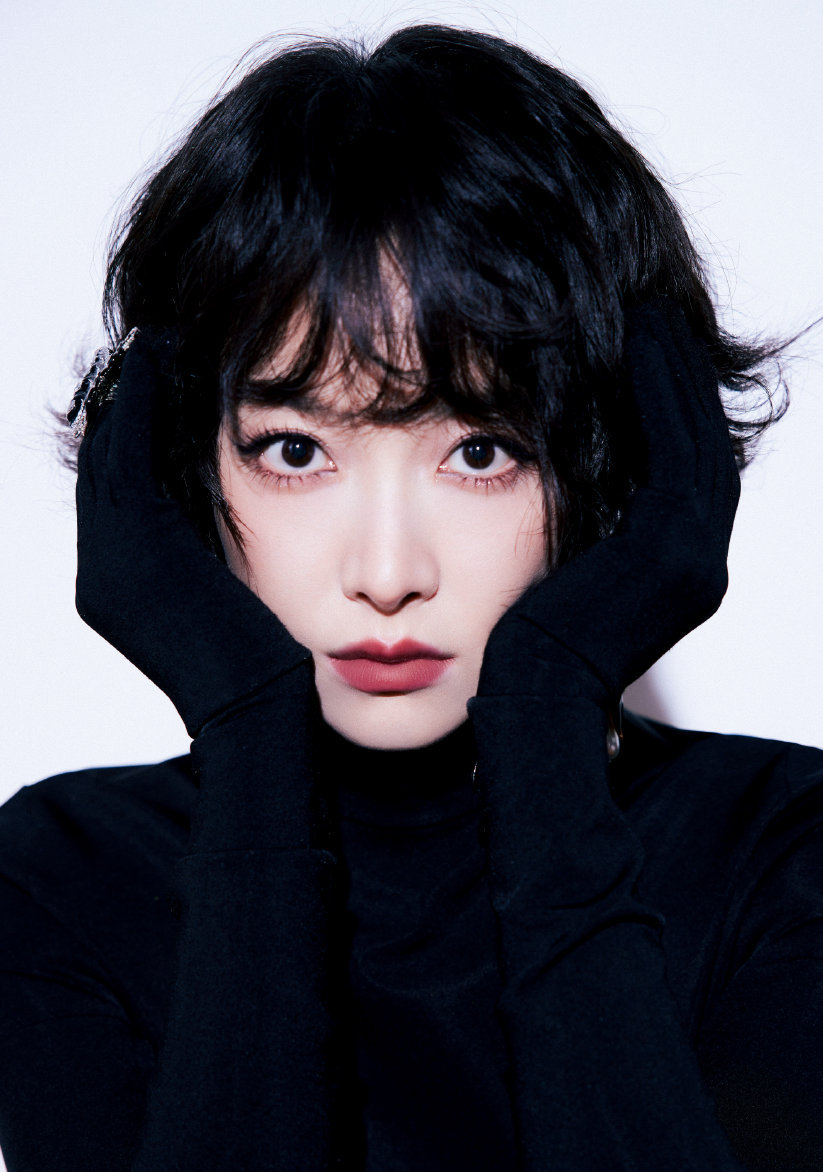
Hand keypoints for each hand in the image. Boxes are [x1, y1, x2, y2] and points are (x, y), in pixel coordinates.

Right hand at [74, 328, 312, 737]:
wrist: (259, 713)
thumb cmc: (264, 669)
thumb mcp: (227, 602)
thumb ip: (208, 556)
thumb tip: (227, 512)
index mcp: (119, 588)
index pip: (119, 492)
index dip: (133, 436)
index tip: (158, 389)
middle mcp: (99, 574)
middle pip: (104, 466)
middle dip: (124, 406)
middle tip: (150, 352)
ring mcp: (106, 563)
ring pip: (109, 455)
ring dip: (130, 397)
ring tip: (154, 348)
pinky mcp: (129, 549)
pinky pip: (126, 456)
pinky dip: (138, 408)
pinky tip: (160, 367)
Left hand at [474, 298, 739, 713]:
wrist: (529, 704)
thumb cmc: (525, 655)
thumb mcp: (560, 582)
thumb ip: (582, 538)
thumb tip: (556, 485)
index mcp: (677, 576)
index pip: (684, 475)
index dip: (672, 411)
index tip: (645, 354)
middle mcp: (700, 567)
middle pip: (699, 450)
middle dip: (679, 381)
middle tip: (656, 316)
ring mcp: (695, 560)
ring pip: (694, 442)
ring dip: (673, 374)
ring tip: (649, 314)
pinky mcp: (674, 550)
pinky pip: (676, 449)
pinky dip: (661, 392)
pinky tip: (639, 340)